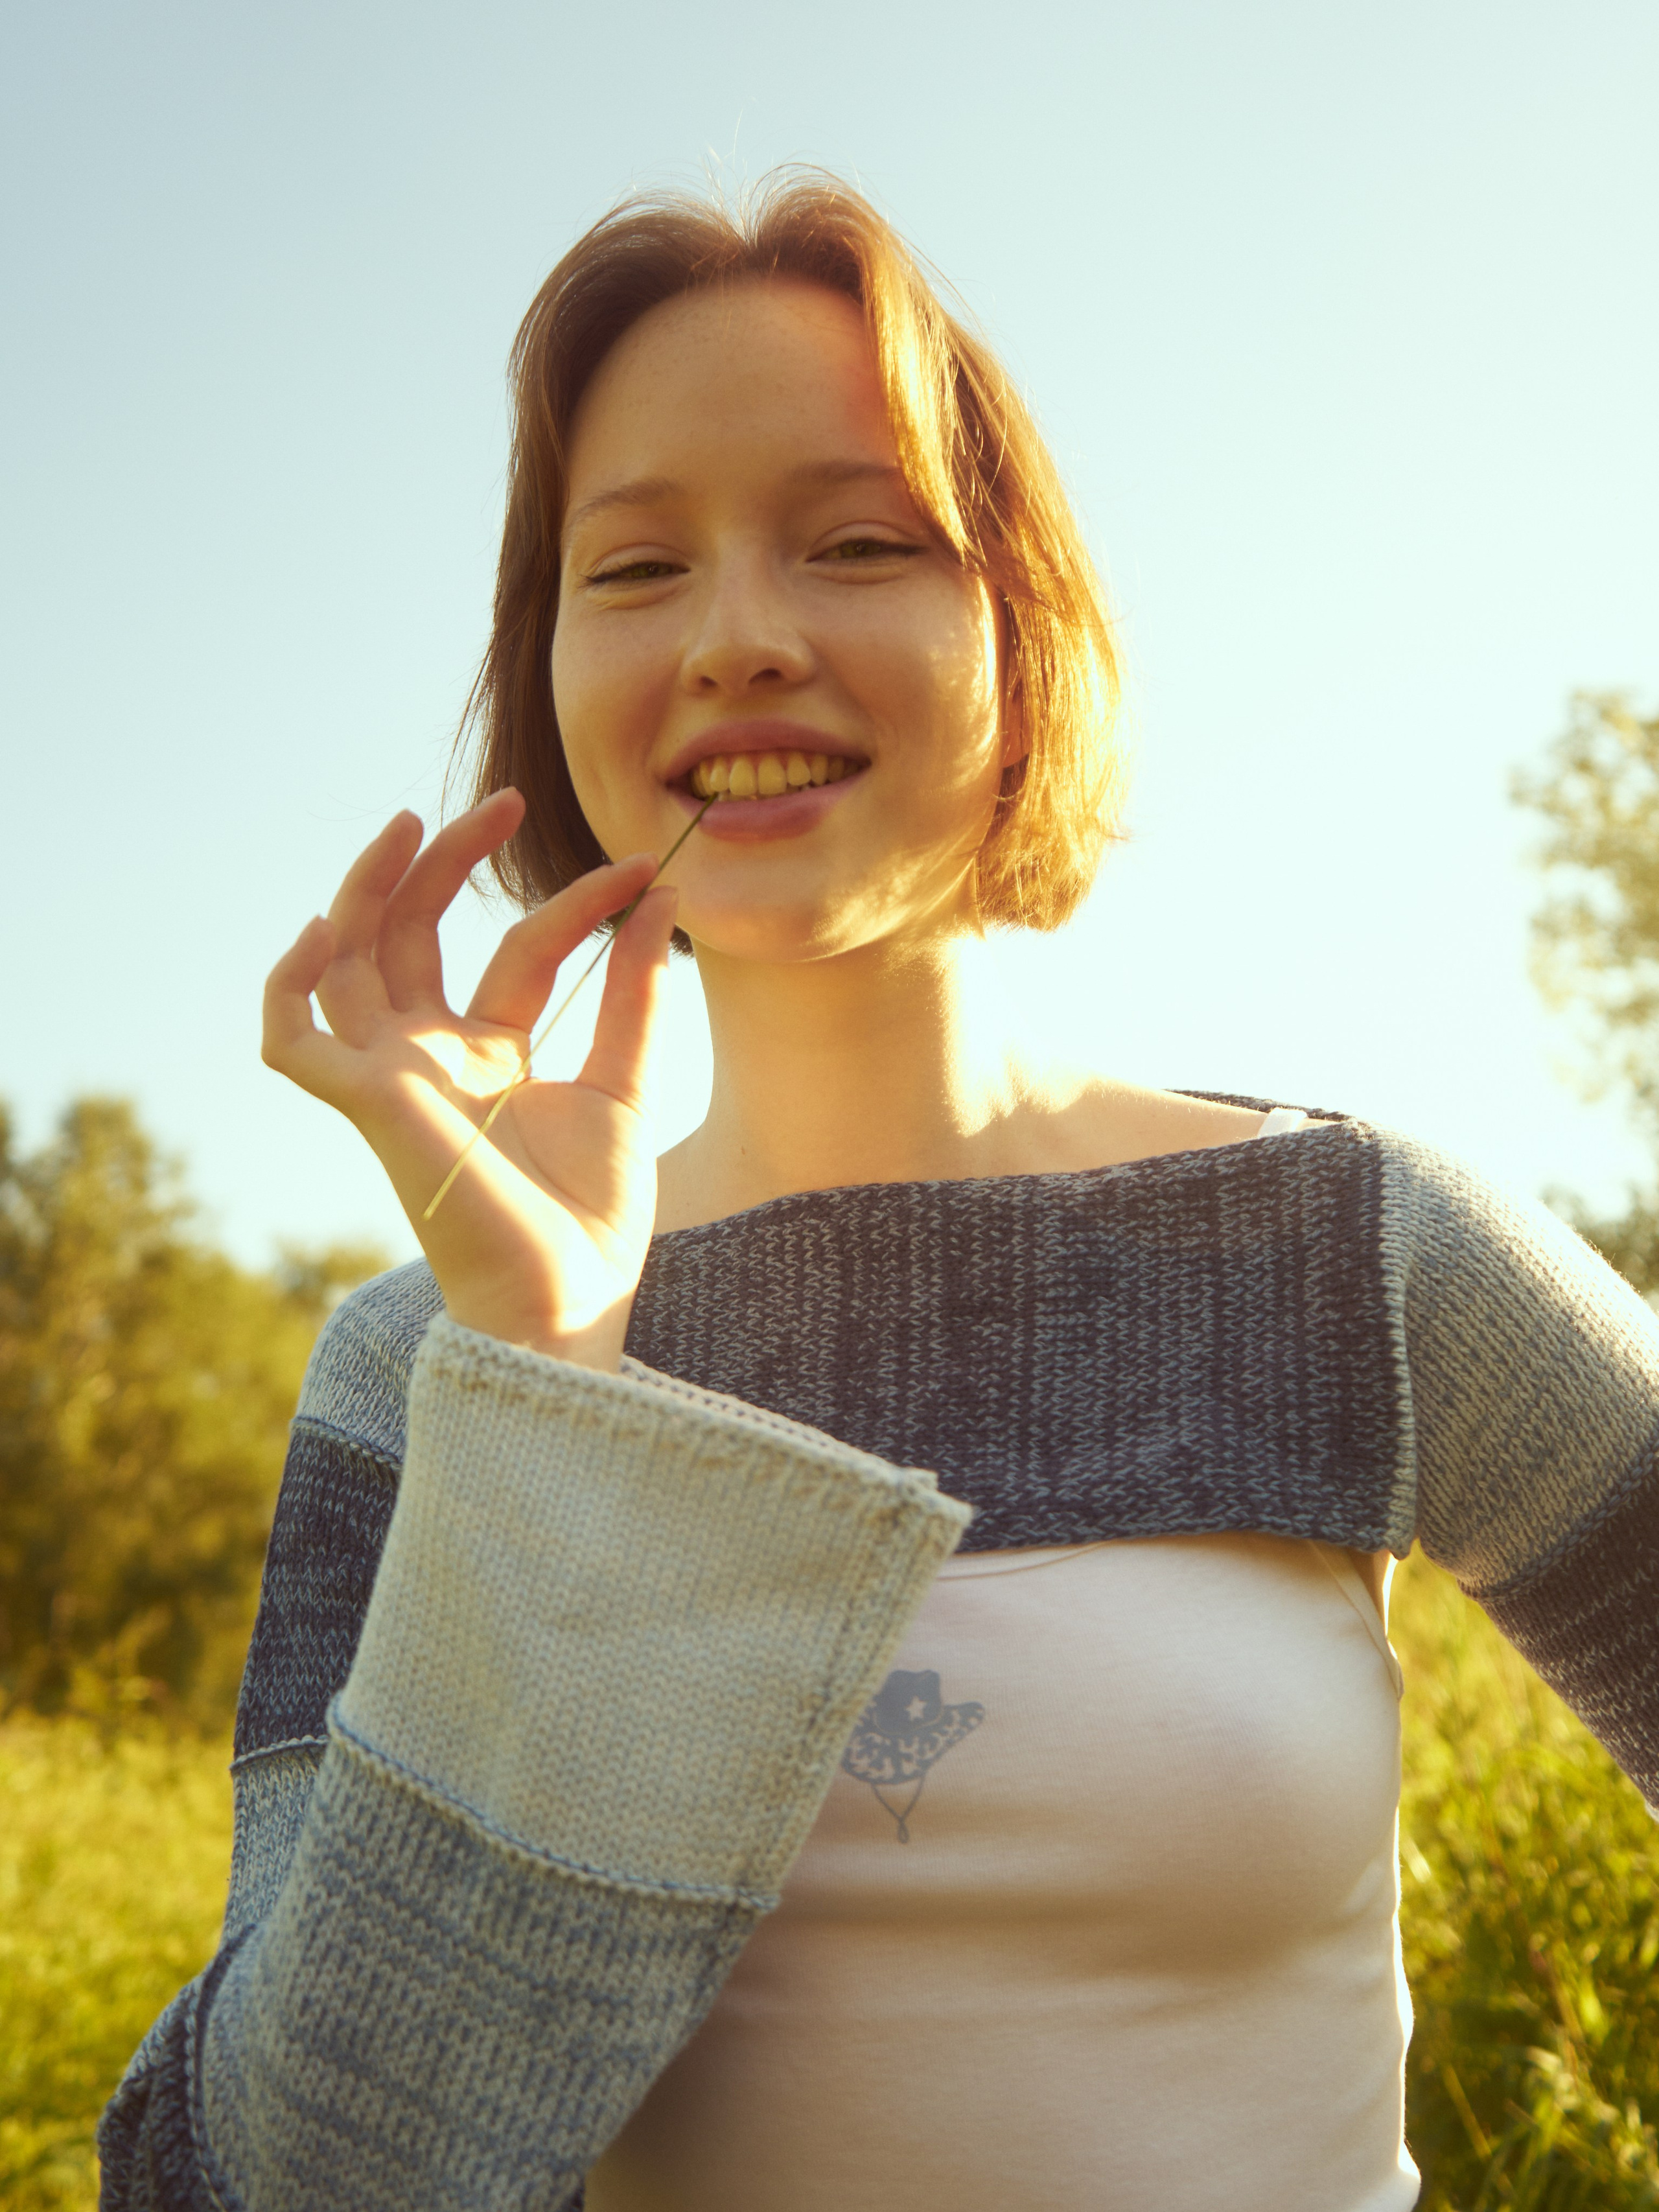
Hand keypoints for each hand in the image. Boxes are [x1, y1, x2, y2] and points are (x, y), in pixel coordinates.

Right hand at [262, 789, 678, 1369]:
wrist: (569, 1300)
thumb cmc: (591, 1219)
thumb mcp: (626, 1083)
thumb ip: (634, 994)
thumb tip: (662, 897)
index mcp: (492, 1055)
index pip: (517, 950)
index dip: (574, 904)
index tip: (643, 872)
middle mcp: (434, 1059)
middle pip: (411, 936)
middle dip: (445, 865)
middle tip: (501, 804)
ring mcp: (394, 1079)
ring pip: (348, 962)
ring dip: (366, 889)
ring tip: (411, 823)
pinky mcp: (366, 1105)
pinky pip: (292, 1040)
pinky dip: (290, 983)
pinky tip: (323, 928)